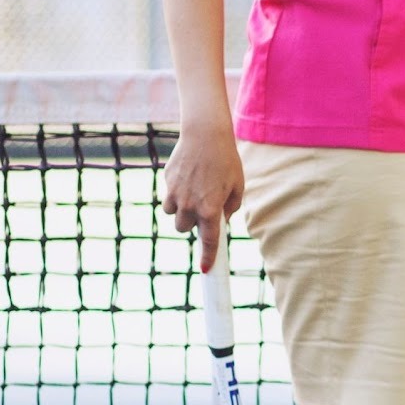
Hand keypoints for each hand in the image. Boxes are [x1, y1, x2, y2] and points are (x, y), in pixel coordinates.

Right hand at [161, 115, 244, 271]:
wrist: (206, 135)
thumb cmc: (227, 160)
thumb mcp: (237, 185)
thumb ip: (230, 208)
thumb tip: (221, 222)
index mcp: (210, 208)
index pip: (209, 240)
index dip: (208, 256)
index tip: (207, 270)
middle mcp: (190, 205)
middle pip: (184, 229)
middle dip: (192, 223)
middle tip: (204, 209)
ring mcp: (175, 194)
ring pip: (173, 214)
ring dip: (182, 210)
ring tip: (196, 191)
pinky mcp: (167, 182)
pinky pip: (169, 197)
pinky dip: (176, 195)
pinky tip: (188, 179)